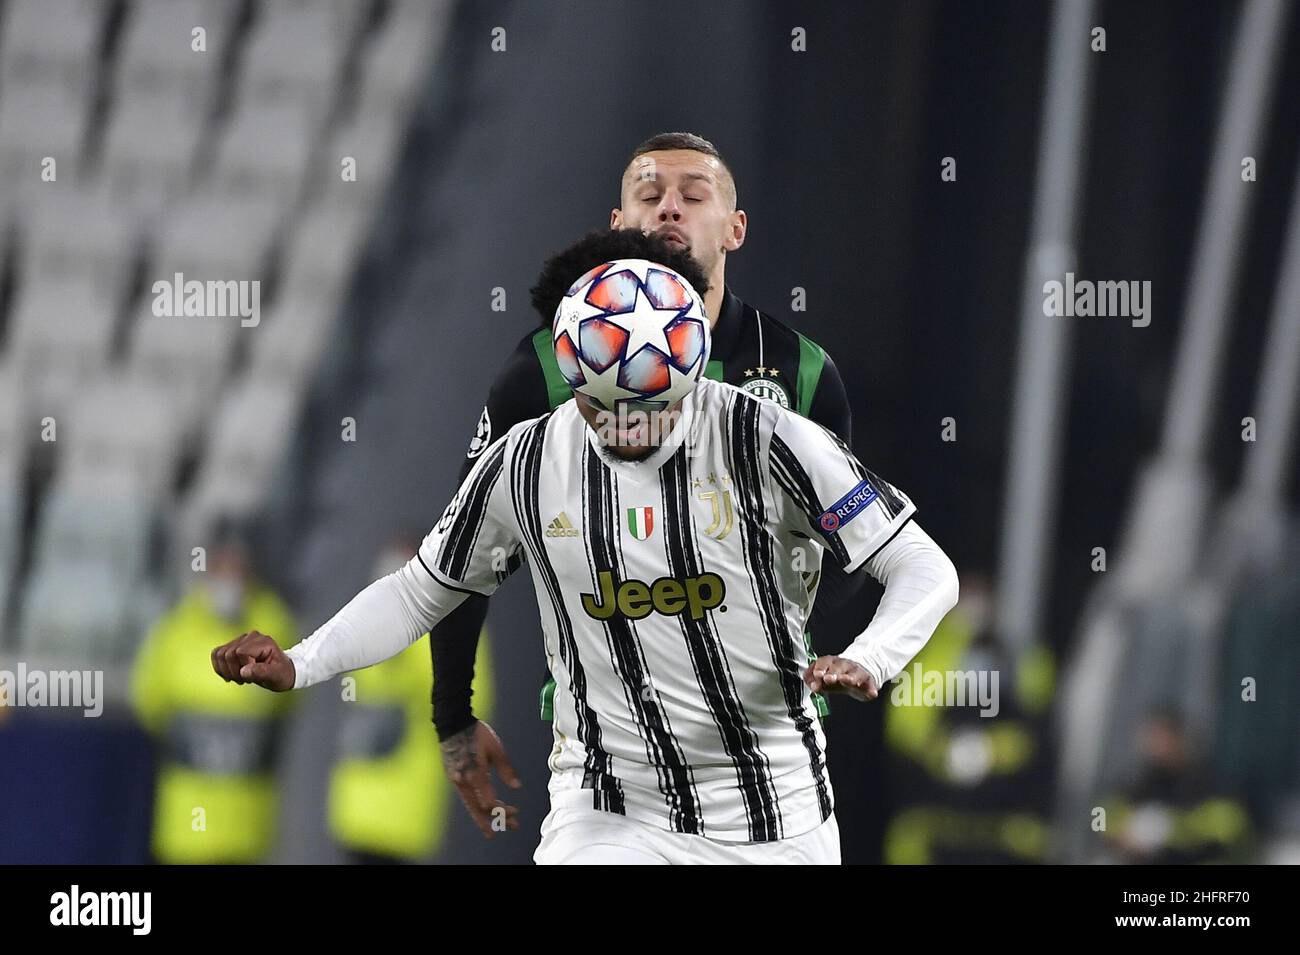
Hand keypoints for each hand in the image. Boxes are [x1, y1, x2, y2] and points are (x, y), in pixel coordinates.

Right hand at [210, 630, 295, 690]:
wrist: (283, 671)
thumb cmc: (282, 674)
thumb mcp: (276, 676)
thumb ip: (262, 672)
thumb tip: (244, 671)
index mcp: (263, 641)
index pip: (239, 652)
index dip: (242, 667)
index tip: (252, 678)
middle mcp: (251, 637)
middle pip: (227, 654)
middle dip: (233, 672)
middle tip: (245, 680)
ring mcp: (241, 640)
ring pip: (218, 654)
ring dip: (225, 670)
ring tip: (239, 677)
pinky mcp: (234, 645)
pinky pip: (216, 654)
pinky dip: (220, 667)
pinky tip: (231, 675)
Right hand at [441, 720, 521, 838]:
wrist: (453, 723)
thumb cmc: (477, 734)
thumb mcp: (496, 749)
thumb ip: (506, 770)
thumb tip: (517, 787)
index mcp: (475, 774)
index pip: (489, 802)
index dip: (502, 811)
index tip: (515, 812)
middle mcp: (464, 781)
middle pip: (478, 809)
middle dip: (495, 820)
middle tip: (511, 826)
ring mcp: (456, 780)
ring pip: (470, 804)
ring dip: (484, 817)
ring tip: (493, 830)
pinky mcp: (453, 777)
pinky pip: (466, 796)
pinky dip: (475, 806)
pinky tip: (482, 811)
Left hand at [804, 654, 878, 701]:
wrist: (856, 676)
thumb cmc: (837, 676)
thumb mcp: (823, 678)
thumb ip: (814, 681)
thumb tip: (812, 685)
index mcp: (832, 662)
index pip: (825, 661)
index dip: (820, 668)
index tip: (817, 675)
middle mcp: (845, 665)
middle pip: (839, 666)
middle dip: (834, 672)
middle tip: (828, 679)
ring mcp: (858, 672)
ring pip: (855, 673)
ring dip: (850, 677)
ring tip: (846, 681)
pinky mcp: (869, 682)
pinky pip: (871, 685)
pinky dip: (871, 689)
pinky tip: (872, 693)